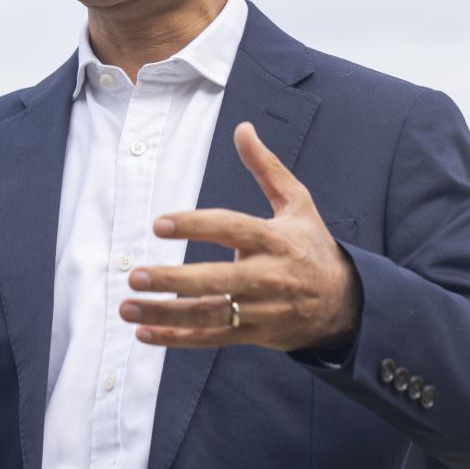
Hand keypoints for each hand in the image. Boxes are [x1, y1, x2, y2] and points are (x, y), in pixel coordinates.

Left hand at [119, 121, 361, 351]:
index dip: (196, 226)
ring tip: (126, 307)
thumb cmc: (311, 245)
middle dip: (173, 281)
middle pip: (216, 281)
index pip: (232, 229)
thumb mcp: (297, 202)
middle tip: (135, 275)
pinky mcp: (254, 334)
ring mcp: (260, 309)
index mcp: (275, 239)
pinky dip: (176, 339)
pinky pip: (211, 338)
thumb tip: (242, 128)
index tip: (159, 224)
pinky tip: (144, 332)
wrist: (343, 303)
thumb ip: (266, 167)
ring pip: (208, 315)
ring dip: (165, 314)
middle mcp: (267, 276)